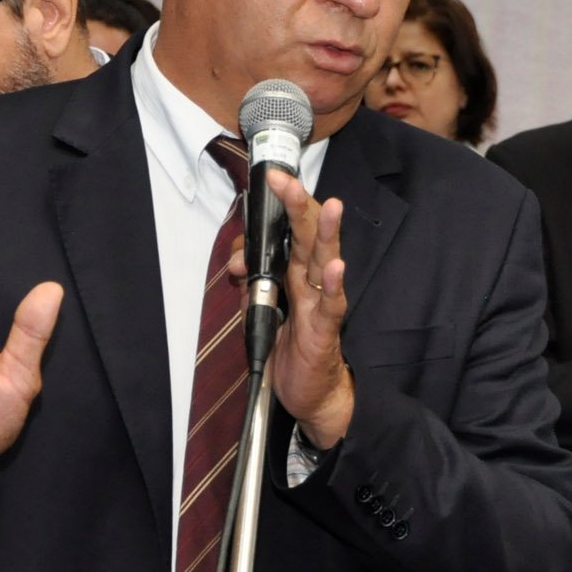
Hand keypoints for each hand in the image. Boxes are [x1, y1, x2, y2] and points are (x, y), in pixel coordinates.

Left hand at [231, 168, 354, 446]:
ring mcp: (321, 303)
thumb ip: (248, 281)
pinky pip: (331, 305)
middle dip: (298, 207)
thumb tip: (236, 262)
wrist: (312, 392)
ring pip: (324, 263)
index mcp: (294, 273)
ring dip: (327, 235)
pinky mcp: (326, 330)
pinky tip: (335, 268)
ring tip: (330, 207)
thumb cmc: (291, 347)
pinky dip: (334, 286)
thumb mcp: (259, 308)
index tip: (271, 179)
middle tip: (287, 180)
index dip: (280, 209)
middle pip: (308, 237)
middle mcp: (310, 282)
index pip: (289, 232)